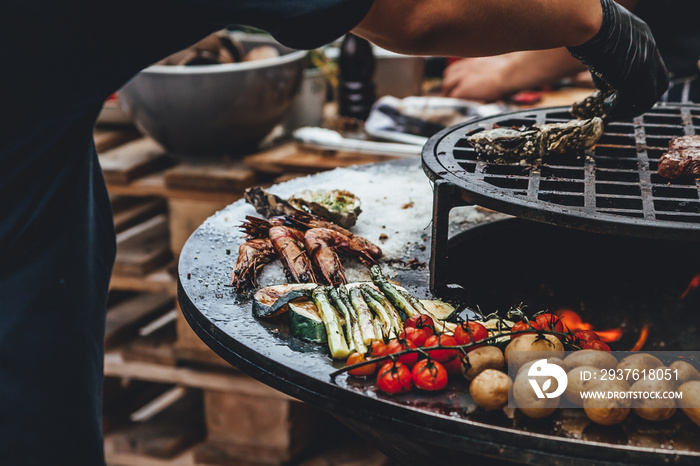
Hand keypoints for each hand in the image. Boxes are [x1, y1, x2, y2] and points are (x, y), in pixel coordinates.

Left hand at [441, 56, 513, 100]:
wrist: (511, 73)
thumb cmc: (511, 70)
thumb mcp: (498, 65)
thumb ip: (489, 69)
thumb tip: (492, 75)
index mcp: (475, 59)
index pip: (458, 66)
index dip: (455, 74)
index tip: (456, 80)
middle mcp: (467, 66)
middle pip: (449, 73)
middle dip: (448, 82)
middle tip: (449, 90)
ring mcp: (463, 77)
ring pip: (447, 84)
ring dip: (447, 91)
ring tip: (449, 97)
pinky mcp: (463, 88)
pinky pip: (453, 95)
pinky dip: (453, 99)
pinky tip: (456, 103)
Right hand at [567, 0, 667, 118]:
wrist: (588, 23)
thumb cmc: (589, 24)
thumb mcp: (607, 39)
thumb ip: (609, 60)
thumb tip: (603, 83)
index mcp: (646, 39)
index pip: (654, 66)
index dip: (644, 81)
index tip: (630, 88)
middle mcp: (649, 54)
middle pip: (659, 85)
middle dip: (645, 98)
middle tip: (627, 106)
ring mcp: (641, 68)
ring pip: (645, 98)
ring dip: (630, 108)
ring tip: (613, 109)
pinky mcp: (628, 81)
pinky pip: (626, 103)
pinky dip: (617, 109)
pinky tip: (605, 108)